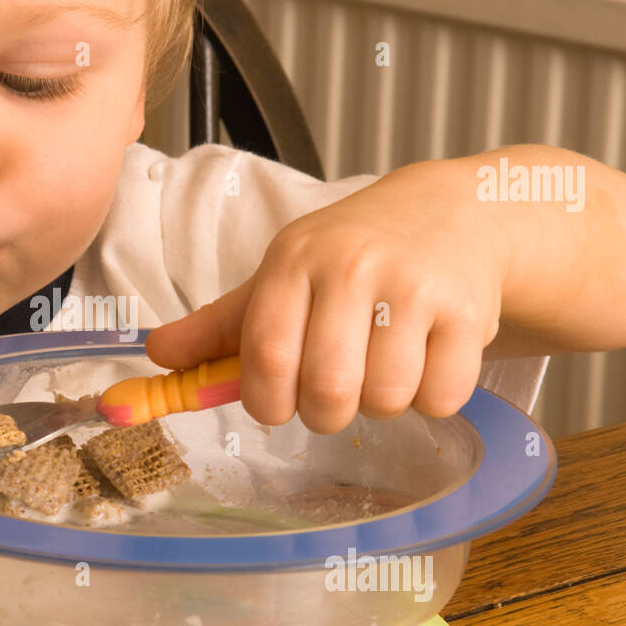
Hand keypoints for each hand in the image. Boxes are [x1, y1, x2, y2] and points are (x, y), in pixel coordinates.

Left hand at [145, 161, 512, 433]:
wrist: (455, 211)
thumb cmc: (355, 251)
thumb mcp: (283, 273)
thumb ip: (220, 324)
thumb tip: (156, 355)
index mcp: (295, 261)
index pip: (265, 354)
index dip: (267, 401)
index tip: (276, 406)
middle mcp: (353, 268)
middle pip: (327, 389)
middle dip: (324, 414)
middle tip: (332, 396)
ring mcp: (415, 288)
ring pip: (386, 398)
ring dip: (381, 404)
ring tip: (383, 368)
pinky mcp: (468, 311)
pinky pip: (441, 396)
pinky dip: (431, 398)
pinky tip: (427, 361)